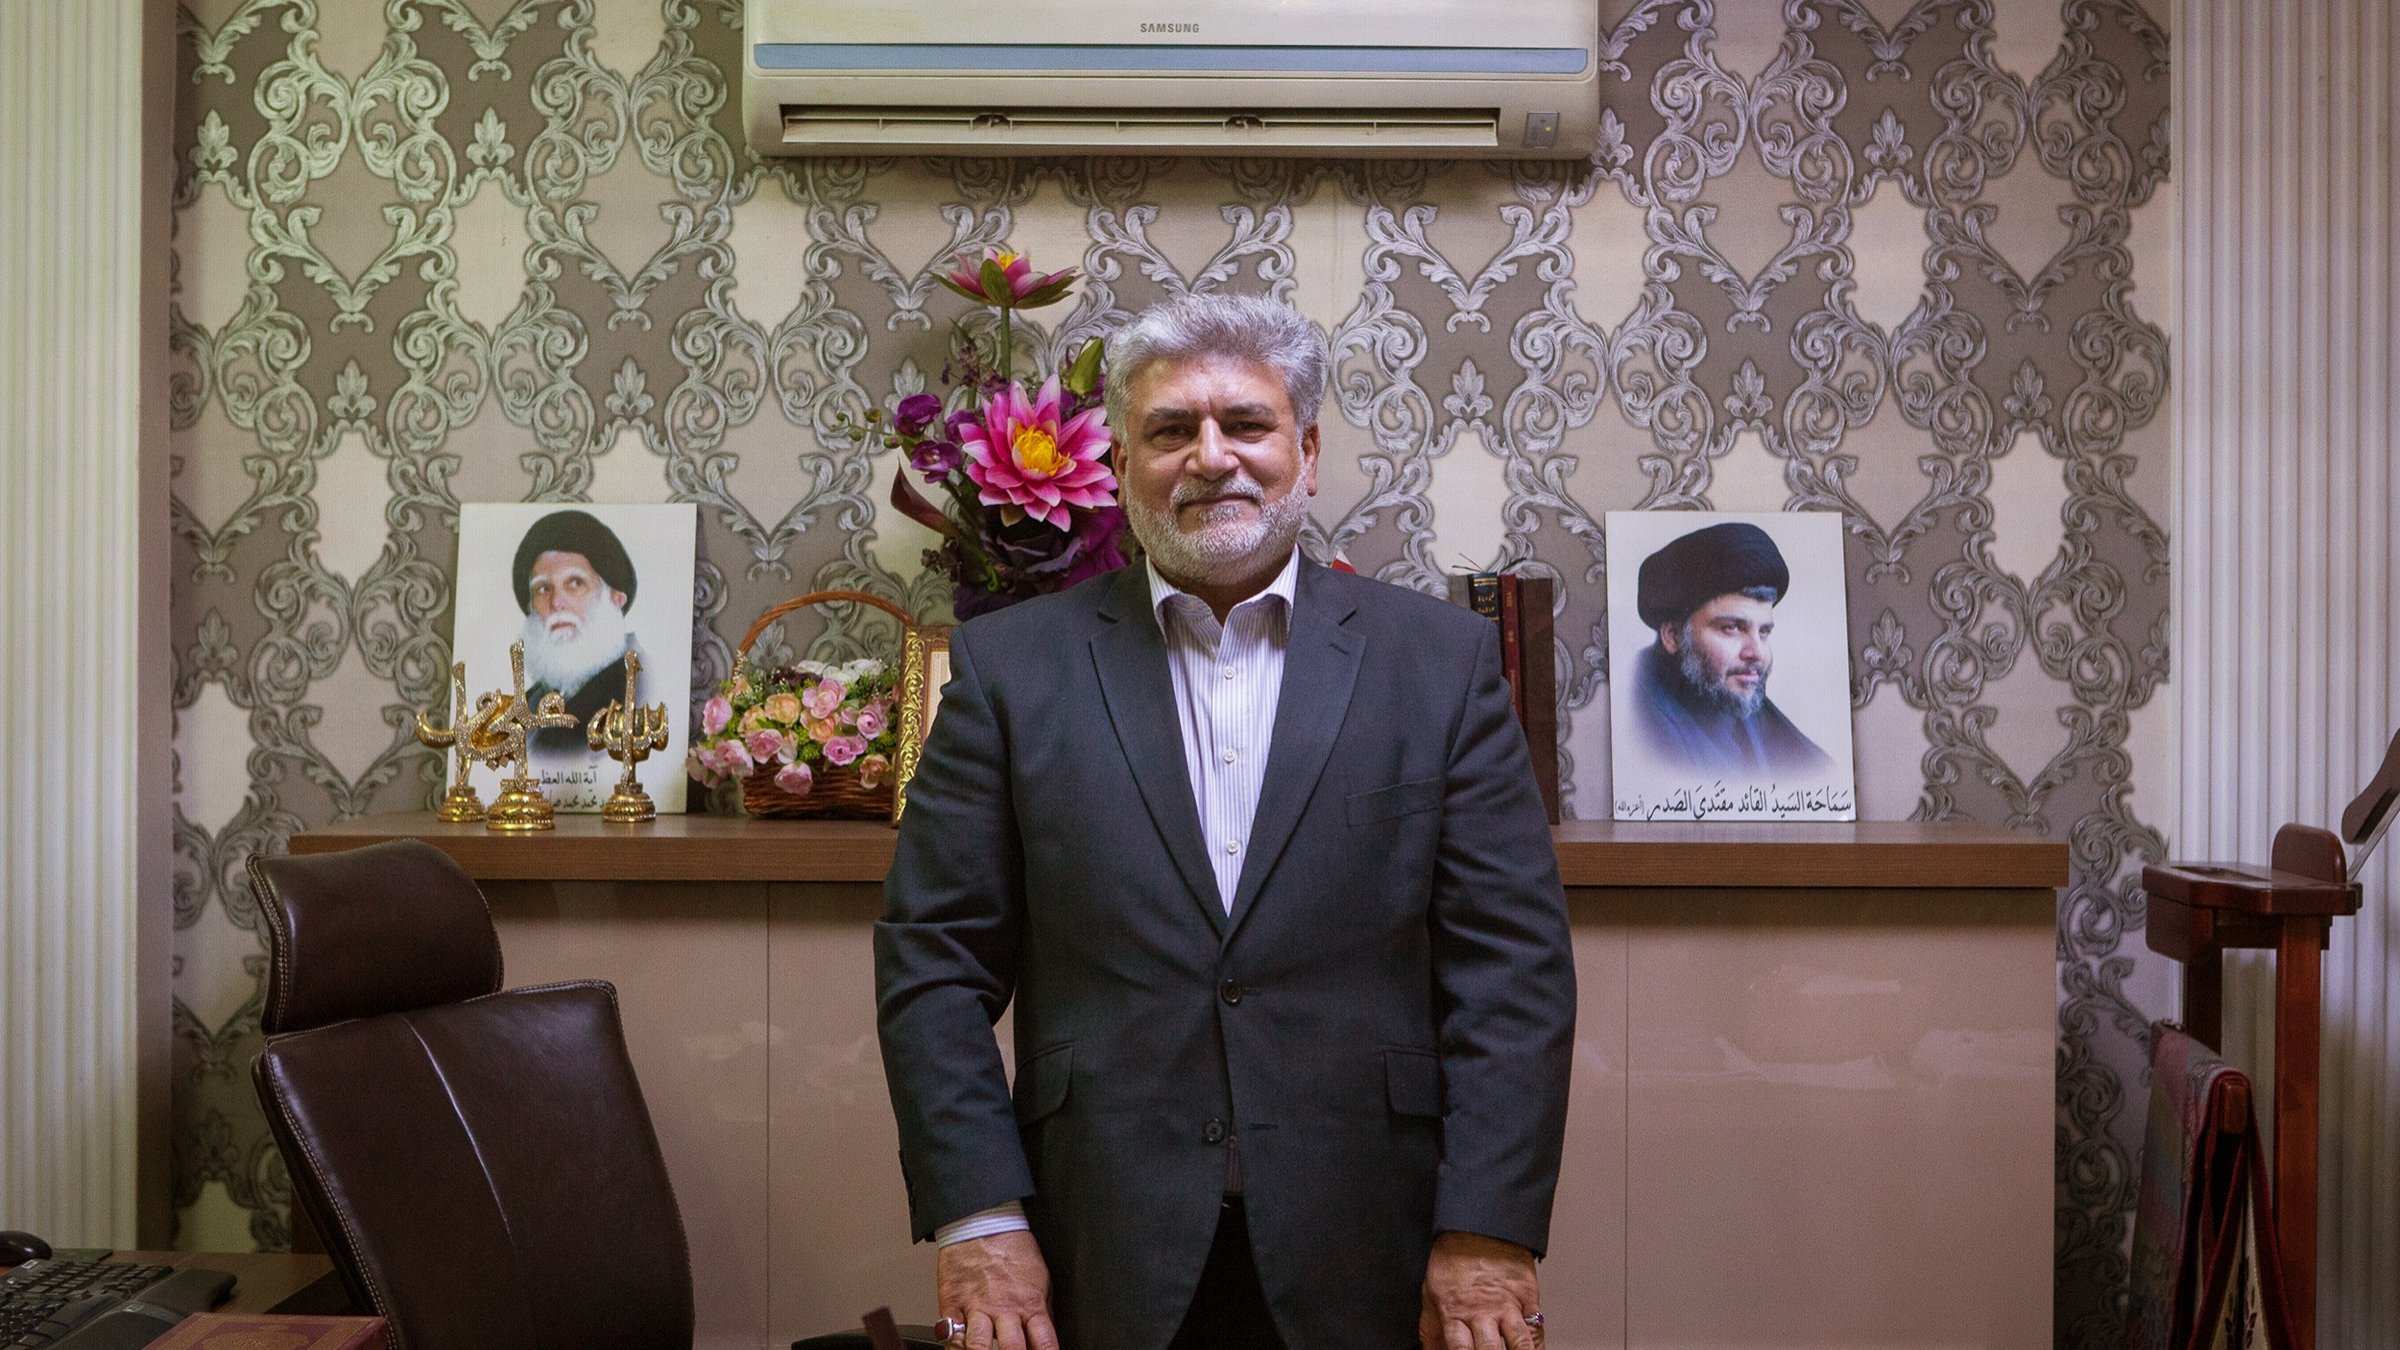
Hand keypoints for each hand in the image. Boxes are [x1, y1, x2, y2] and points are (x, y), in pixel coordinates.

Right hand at [936, 1229, 1058, 1349]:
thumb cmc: (1011, 1249)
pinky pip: (950, 1336)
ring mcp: (976, 1308)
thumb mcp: (1040, 1278)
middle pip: (1012, 1349)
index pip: (1044, 1342)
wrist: (982, 1223)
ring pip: (979, 1345)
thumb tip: (1045, 1339)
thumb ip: (1042, 1312)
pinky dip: (954, 1348)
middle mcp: (1003, 1309)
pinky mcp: (952, 1305)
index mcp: (1029, 1304)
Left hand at [1419, 1231, 1541, 1349]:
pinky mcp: (1528, 1297)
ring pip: (1520, 1344)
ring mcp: (1507, 1306)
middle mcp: (1482, 1312)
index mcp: (1455, 1313)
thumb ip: (1431, 1329)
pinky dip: (1537, 1347)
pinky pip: (1537, 1330)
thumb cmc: (1453, 1258)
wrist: (1480, 1224)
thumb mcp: (1430, 1292)